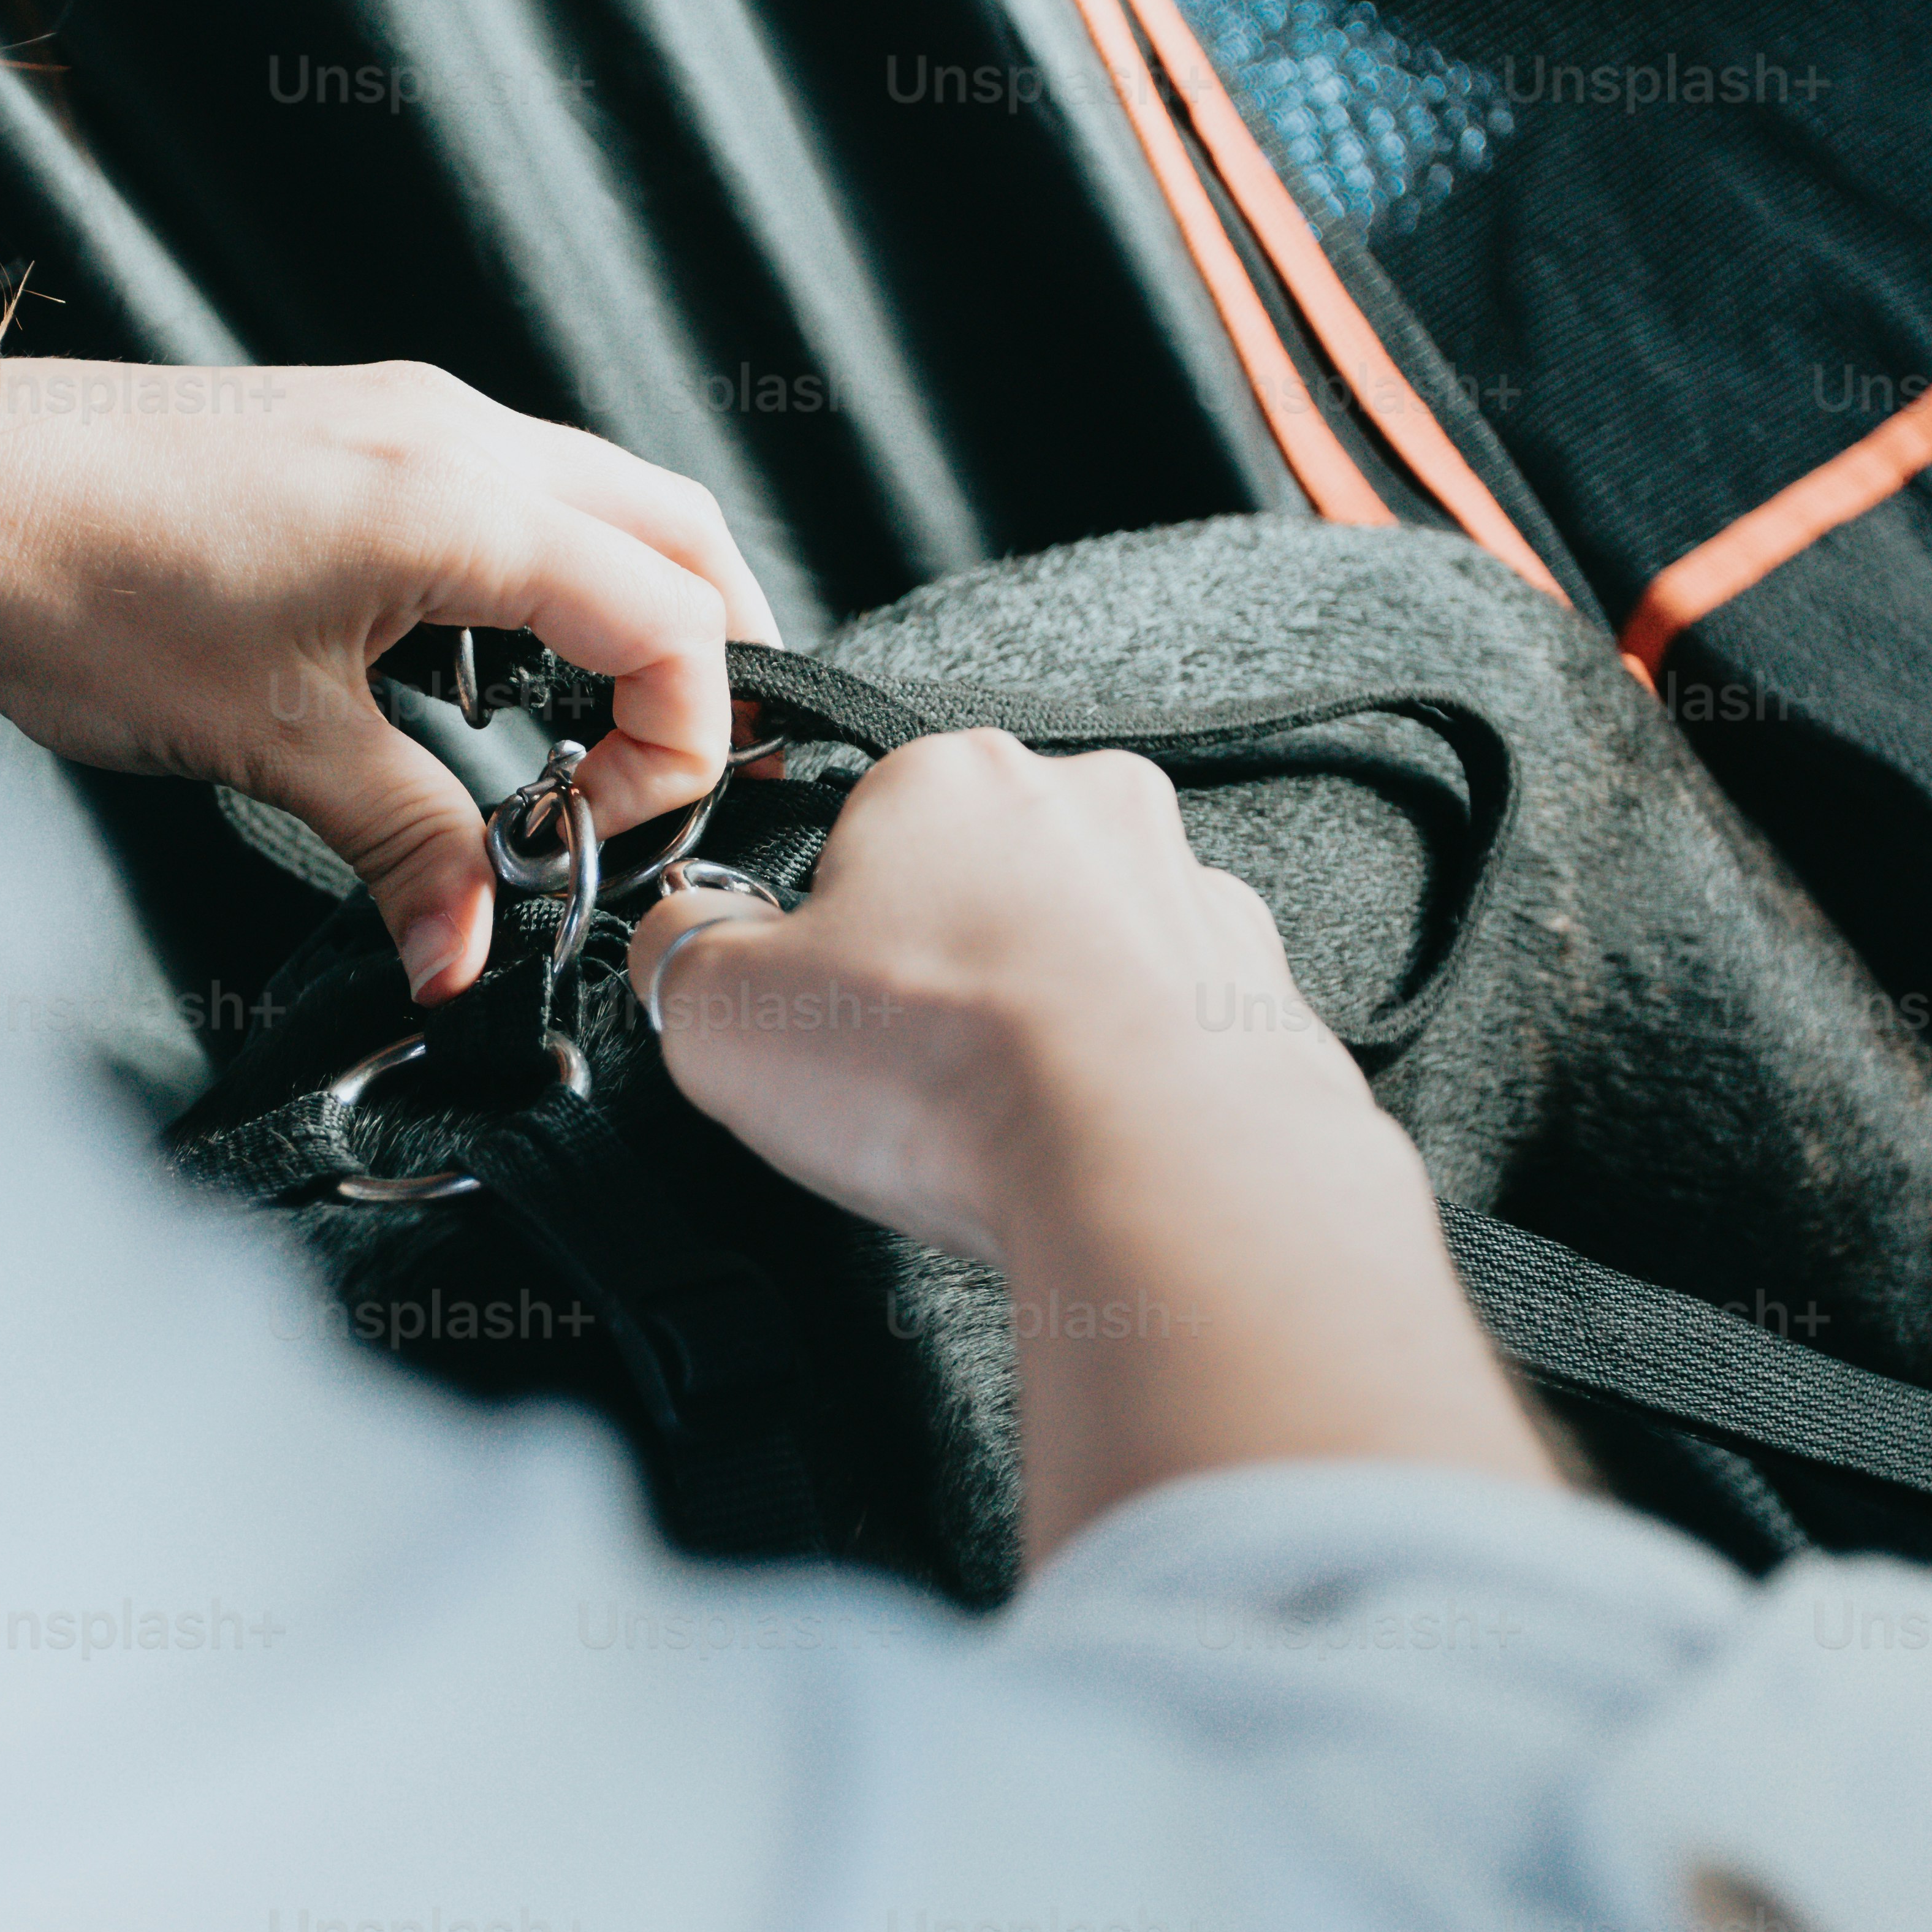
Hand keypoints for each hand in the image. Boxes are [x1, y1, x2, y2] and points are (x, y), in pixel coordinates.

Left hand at [0, 359, 777, 995]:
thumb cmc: (86, 587)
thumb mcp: (272, 745)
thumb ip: (406, 846)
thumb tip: (468, 950)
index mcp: (459, 503)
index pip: (669, 619)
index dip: (676, 743)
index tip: (594, 827)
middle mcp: (458, 434)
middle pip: (679, 535)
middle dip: (706, 663)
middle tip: (664, 776)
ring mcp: (412, 414)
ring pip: (608, 500)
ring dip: (634, 612)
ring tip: (588, 730)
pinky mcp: (363, 422)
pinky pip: (521, 485)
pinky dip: (554, 572)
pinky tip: (492, 661)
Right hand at [630, 732, 1556, 1564]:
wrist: (1154, 1159)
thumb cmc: (948, 1067)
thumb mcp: (716, 1010)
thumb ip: (677, 952)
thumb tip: (676, 938)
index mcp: (946, 772)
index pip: (854, 830)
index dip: (819, 935)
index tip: (814, 1011)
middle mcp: (1083, 801)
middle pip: (972, 886)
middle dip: (935, 971)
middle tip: (901, 1075)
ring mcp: (1185, 889)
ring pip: (1075, 953)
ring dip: (1033, 1019)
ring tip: (995, 1122)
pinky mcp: (1255, 986)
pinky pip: (1163, 1024)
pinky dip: (1123, 1074)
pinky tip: (1083, 1137)